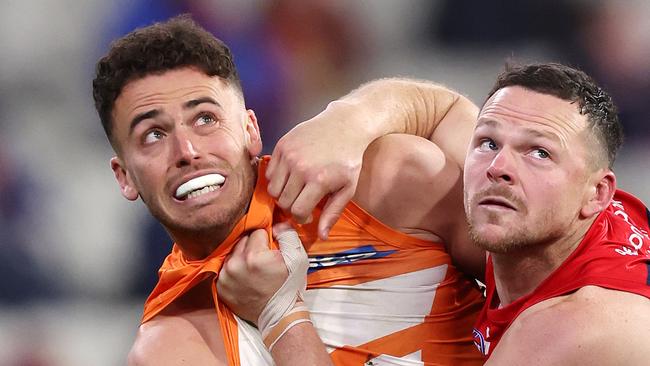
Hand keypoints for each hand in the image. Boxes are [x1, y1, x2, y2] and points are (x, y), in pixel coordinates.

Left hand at [217, 224, 307, 325]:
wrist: (279, 315)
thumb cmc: (289, 286)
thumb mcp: (297, 258)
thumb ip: (287, 235)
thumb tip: (276, 224)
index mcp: (254, 256)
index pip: (257, 232)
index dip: (266, 239)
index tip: (271, 250)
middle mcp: (235, 264)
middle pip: (242, 240)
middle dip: (252, 246)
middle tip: (262, 260)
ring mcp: (225, 276)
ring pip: (232, 253)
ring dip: (241, 257)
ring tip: (253, 269)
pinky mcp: (220, 287)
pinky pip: (225, 268)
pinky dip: (234, 270)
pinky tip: (244, 278)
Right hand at [267, 104, 370, 239]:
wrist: (344, 125)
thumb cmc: (348, 159)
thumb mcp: (348, 188)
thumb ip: (333, 213)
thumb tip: (322, 236)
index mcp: (318, 180)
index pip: (297, 210)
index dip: (301, 217)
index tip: (308, 214)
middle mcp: (300, 167)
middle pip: (283, 201)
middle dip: (291, 207)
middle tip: (302, 202)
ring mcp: (289, 155)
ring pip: (272, 188)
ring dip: (282, 194)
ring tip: (296, 190)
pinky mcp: (282, 145)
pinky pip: (269, 172)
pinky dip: (276, 178)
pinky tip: (291, 176)